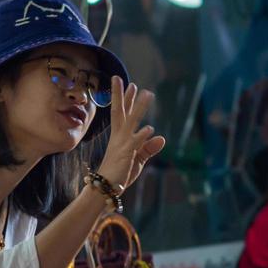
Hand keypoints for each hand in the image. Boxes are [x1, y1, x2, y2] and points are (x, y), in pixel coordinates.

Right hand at [97, 77, 166, 191]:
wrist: (105, 186)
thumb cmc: (120, 172)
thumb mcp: (138, 158)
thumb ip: (149, 147)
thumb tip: (161, 138)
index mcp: (120, 136)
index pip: (123, 114)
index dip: (126, 99)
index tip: (130, 85)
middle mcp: (119, 137)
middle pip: (121, 111)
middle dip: (122, 96)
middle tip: (126, 80)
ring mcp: (122, 144)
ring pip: (131, 121)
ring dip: (139, 107)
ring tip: (147, 93)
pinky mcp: (126, 154)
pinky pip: (135, 143)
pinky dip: (142, 136)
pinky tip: (150, 128)